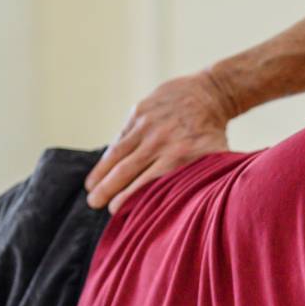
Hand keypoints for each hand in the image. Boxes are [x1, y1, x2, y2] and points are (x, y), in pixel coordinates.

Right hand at [84, 72, 233, 212]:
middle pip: (127, 171)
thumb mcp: (214, 157)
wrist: (209, 93)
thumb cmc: (212, 133)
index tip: (115, 212)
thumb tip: (199, 207)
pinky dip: (108, 155)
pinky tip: (98, 170)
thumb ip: (201, 177)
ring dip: (102, 173)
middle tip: (94, 203)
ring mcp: (147, 125)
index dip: (128, 199)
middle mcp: (160, 142)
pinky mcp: (139, 112)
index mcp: (180, 157)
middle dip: (108, 190)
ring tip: (91, 190)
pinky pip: (120, 138)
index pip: (148, 183)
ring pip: (118, 154)